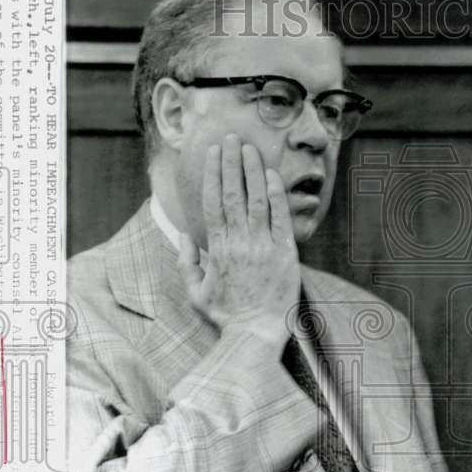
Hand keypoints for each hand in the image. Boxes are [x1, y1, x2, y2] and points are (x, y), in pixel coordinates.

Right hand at [177, 134, 299, 339]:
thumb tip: (185, 236)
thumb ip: (187, 263)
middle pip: (233, 193)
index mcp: (217, 249)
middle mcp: (239, 242)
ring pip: (256, 200)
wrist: (256, 334)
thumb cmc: (227, 316)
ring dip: (252, 171)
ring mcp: (263, 246)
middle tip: (232, 138)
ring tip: (250, 148)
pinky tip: (272, 175)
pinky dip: (276, 195)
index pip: (212, 201)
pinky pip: (280, 218)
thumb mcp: (195, 293)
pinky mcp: (285, 254)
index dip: (212, 173)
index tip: (213, 152)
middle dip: (231, 163)